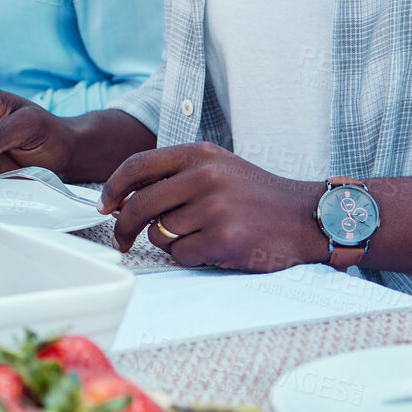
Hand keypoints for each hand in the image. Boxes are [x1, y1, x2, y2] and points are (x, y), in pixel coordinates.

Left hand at [100, 142, 323, 270]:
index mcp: (201, 154)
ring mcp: (215, 208)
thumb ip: (177, 175)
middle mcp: (206, 177)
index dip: (112, 187)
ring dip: (171, 241)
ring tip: (200, 235)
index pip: (137, 165)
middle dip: (124, 225)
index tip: (106, 205)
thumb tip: (125, 198)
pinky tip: (213, 247)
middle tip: (122, 237)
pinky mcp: (223, 239)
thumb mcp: (220, 167)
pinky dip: (190, 256)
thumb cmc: (258, 196)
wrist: (306, 217)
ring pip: (160, 233)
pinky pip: (181, 255)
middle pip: (139, 204)